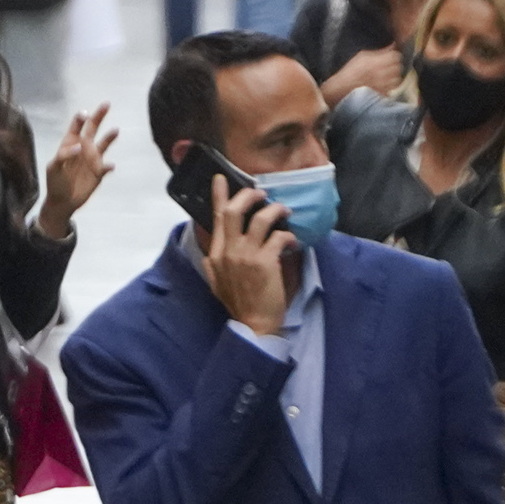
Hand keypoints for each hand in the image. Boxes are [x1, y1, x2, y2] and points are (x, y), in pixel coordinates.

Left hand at [37, 106, 117, 237]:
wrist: (62, 201)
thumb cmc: (54, 182)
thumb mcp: (53, 168)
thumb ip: (64, 155)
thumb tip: (79, 146)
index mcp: (70, 143)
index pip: (76, 127)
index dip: (80, 119)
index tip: (84, 115)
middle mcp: (83, 147)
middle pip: (93, 128)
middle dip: (99, 116)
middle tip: (106, 104)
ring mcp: (92, 159)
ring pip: (104, 144)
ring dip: (109, 137)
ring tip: (115, 130)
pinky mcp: (99, 172)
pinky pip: (107, 167)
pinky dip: (109, 166)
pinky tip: (110, 166)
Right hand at [200, 177, 294, 335]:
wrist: (253, 324)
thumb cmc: (239, 303)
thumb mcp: (216, 282)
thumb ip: (213, 263)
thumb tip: (212, 249)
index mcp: (216, 254)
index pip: (217, 218)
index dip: (219, 196)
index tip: (221, 179)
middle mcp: (228, 251)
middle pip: (234, 211)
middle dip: (249, 196)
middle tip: (261, 192)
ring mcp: (246, 255)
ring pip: (260, 218)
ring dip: (275, 210)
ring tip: (283, 210)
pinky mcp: (265, 262)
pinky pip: (279, 236)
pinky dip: (288, 236)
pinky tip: (292, 242)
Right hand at [322, 46, 401, 105]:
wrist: (341, 90)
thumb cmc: (350, 73)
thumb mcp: (362, 57)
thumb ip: (379, 51)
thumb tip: (393, 46)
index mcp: (374, 62)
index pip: (395, 56)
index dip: (394, 56)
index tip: (390, 58)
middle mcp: (379, 74)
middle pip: (398, 67)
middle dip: (394, 66)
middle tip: (387, 68)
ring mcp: (381, 86)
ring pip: (397, 79)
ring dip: (393, 78)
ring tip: (385, 77)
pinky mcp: (381, 95)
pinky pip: (391, 89)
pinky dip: (389, 88)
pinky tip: (381, 86)